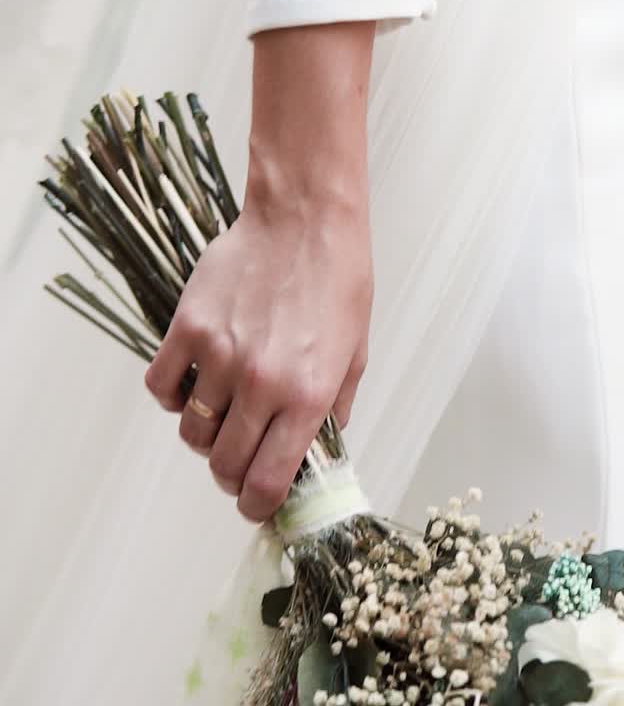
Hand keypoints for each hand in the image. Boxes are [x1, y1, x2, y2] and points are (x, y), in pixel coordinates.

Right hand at [145, 21, 375, 521]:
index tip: (257, 505)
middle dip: (233, 477)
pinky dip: (174, 398)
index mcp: (309, 397)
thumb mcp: (356, 354)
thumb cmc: (341, 285)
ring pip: (192, 432)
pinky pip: (162, 388)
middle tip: (241, 465)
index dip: (258, 506)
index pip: (268, 482)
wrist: (306, 222)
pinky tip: (196, 385)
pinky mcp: (188, 329)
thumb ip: (335, 411)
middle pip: (225, 466)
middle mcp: (261, 385)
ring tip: (224, 419)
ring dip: (206, 438)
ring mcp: (219, 357)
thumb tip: (319, 455)